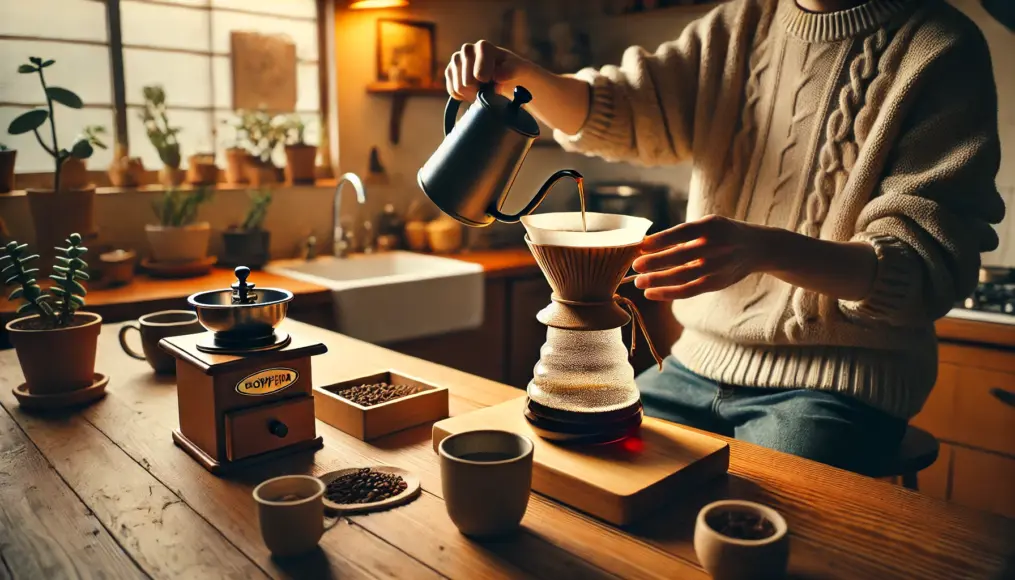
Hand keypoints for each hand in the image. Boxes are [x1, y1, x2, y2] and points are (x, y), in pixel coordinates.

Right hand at [445, 41, 532, 101]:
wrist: (504, 73)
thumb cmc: (512, 70)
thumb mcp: (520, 68)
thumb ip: (511, 70)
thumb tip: (497, 77)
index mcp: (483, 47)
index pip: (478, 73)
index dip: (486, 82)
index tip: (494, 83)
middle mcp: (467, 50)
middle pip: (467, 82)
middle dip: (479, 91)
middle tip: (489, 90)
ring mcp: (457, 60)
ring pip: (458, 87)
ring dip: (472, 95)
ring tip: (483, 90)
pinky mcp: (450, 71)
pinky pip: (452, 91)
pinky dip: (463, 97)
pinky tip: (473, 92)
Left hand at [632, 215, 768, 300]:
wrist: (757, 248)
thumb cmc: (722, 233)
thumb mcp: (708, 225)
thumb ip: (683, 235)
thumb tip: (645, 244)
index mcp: (711, 226)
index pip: (683, 232)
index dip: (661, 239)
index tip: (641, 245)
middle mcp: (716, 246)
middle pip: (681, 256)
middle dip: (656, 262)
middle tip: (634, 266)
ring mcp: (717, 267)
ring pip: (683, 276)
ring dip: (658, 280)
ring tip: (638, 282)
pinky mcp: (717, 283)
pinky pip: (689, 291)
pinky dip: (668, 293)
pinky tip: (651, 293)